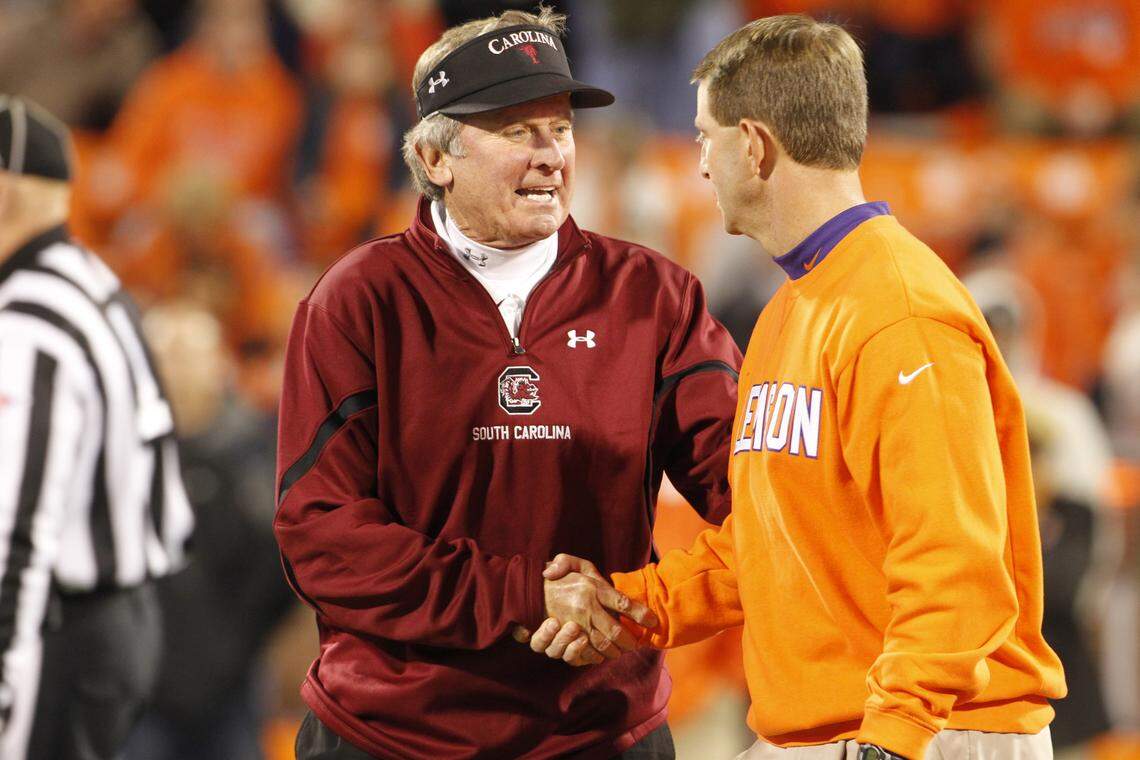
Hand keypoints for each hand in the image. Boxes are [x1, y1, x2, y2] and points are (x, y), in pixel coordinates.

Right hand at [529, 554, 657, 665]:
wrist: (528, 594)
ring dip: (615, 651)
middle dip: (630, 640)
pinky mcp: (564, 638)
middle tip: (636, 644)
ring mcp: (575, 625)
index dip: (641, 614)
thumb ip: (580, 564)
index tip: (653, 621)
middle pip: (616, 630)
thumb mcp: (573, 564)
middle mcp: (586, 608)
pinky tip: (601, 655)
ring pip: (602, 645)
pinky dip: (595, 657)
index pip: (623, 604)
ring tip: (622, 651)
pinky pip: (584, 653)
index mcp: (592, 588)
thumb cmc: (557, 579)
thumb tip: (594, 575)